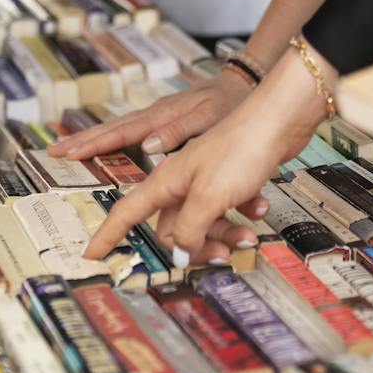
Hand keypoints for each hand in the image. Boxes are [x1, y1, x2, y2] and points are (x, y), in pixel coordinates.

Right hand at [48, 71, 249, 162]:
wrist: (243, 85)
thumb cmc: (230, 105)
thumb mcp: (210, 118)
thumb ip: (180, 131)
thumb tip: (147, 146)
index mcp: (162, 115)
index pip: (122, 131)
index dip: (95, 144)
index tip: (69, 153)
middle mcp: (154, 114)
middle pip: (111, 128)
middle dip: (82, 140)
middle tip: (53, 152)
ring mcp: (157, 115)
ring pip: (117, 128)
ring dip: (91, 139)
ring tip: (66, 149)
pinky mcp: (163, 119)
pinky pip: (129, 130)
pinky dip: (110, 137)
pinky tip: (101, 145)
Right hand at [82, 54, 328, 266]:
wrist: (282, 116)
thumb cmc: (242, 148)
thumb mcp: (209, 195)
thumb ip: (188, 228)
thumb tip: (176, 253)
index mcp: (166, 180)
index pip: (128, 210)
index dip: (108, 234)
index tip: (90, 255)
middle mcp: (181, 179)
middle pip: (174, 227)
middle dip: (197, 245)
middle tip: (221, 255)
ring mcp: (205, 178)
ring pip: (204, 221)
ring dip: (227, 232)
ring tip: (251, 234)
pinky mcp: (229, 177)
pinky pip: (228, 208)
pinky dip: (244, 212)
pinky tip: (261, 207)